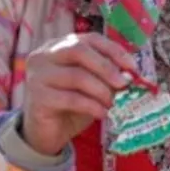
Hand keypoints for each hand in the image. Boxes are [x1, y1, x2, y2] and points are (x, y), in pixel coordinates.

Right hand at [20, 33, 138, 154]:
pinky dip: (92, 106)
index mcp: (60, 46)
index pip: (90, 39)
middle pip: (79, 50)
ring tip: (112, 103)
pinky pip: (71, 98)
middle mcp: (44, 56)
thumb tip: (130, 75)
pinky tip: (102, 113)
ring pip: (76, 76)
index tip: (132, 67)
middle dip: (106, 67)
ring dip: (101, 90)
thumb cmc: (72, 104)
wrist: (47, 131)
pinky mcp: (37, 97)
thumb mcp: (93, 85)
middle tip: (123, 84)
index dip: (114, 50)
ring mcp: (37, 75)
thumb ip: (107, 75)